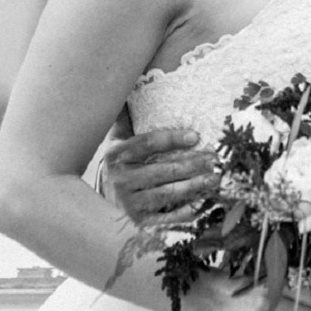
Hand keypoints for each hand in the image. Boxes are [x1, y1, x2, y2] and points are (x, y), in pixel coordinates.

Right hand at [104, 128, 219, 222]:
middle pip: (162, 170)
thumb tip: (133, 86)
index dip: (173, 139)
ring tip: (213, 179)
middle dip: (192, 164)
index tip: (196, 136)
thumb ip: (126, 118)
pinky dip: (184, 213)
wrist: (96, 205)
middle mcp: (121, 180)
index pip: (148, 143)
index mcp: (117, 155)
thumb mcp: (116, 141)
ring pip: (166, 194)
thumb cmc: (118, 166)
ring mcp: (129, 204)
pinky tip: (202, 204)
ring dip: (193, 186)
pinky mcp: (137, 223)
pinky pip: (165, 218)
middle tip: (214, 159)